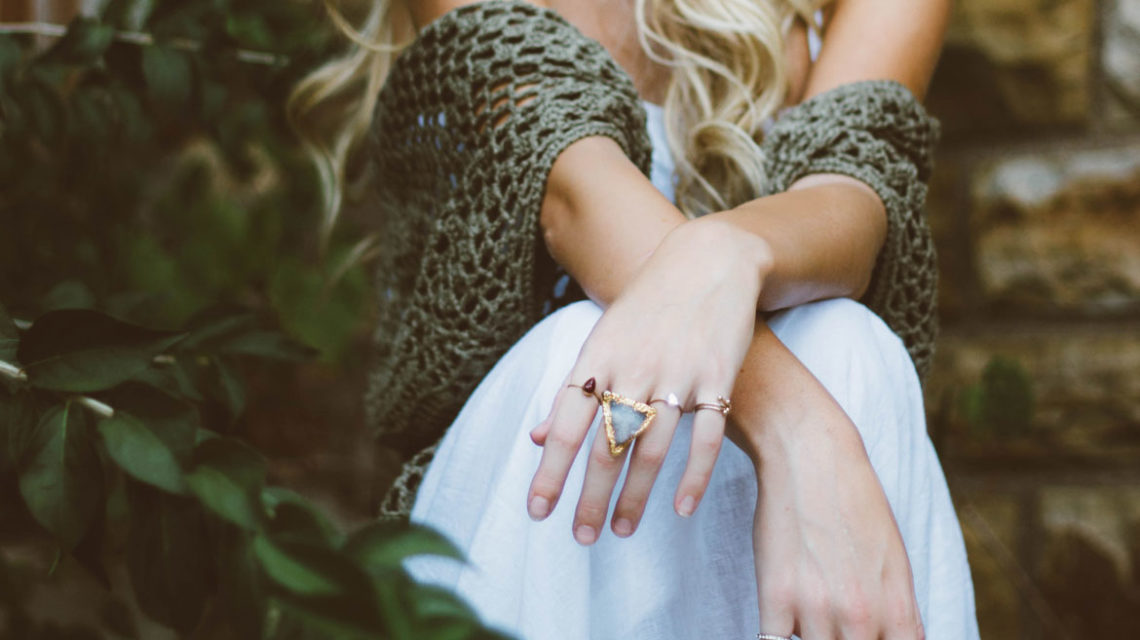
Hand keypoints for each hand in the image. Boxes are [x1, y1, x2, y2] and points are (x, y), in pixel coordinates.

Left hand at [526, 218, 771, 542]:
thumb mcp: (600, 341)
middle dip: (590, 497)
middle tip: (580, 538)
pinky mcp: (717, 377)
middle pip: (605, 446)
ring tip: (622, 530)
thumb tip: (536, 439)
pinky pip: (706, 437)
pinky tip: (682, 509)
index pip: (566, 426)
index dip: (550, 472)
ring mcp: (677, 374)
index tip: (538, 512)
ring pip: (651, 449)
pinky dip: (694, 476)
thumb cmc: (646, 307)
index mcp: (597, 360)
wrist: (707, 261)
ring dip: (635, 497)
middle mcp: (633, 369)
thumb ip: (571, 392)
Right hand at [734, 339, 924, 638]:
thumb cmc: (854, 502)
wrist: (812, 455)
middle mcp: (861, 616)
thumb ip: (895, 613)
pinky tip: (781, 619)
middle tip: (832, 622)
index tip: (863, 636)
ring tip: (809, 611)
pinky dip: (778, 636)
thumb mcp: (894, 561)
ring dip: (810, 634)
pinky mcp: (776, 597)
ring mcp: (817, 608)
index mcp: (897, 609)